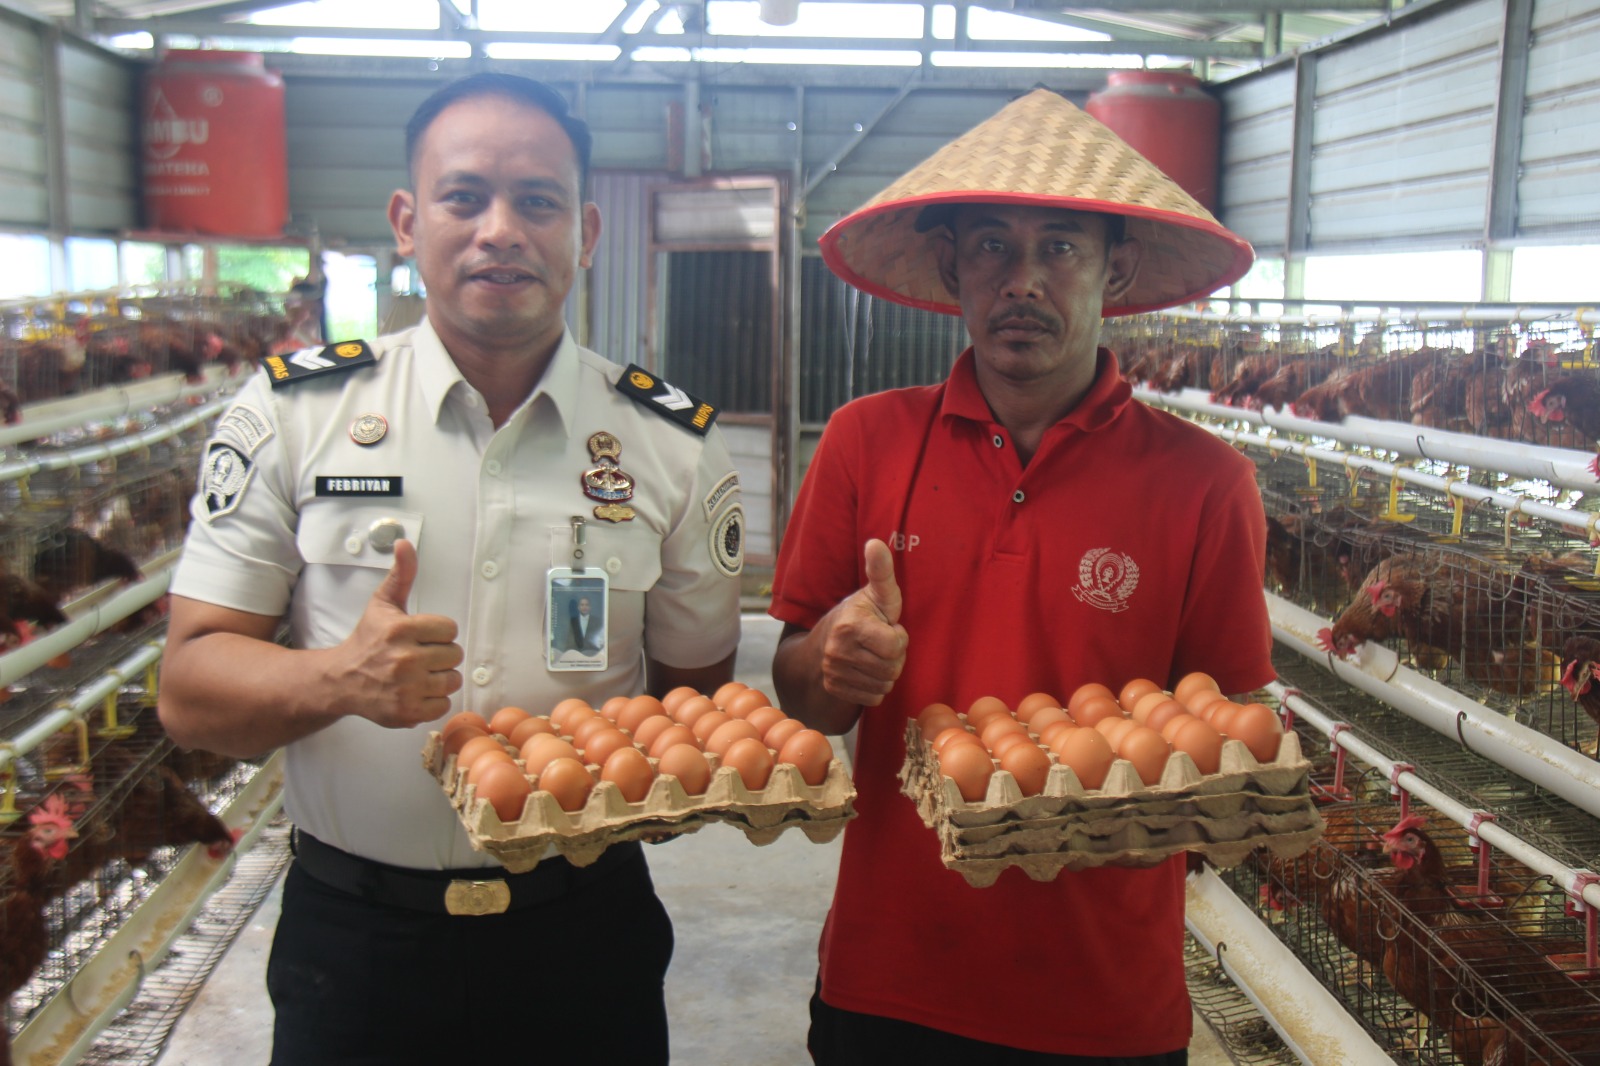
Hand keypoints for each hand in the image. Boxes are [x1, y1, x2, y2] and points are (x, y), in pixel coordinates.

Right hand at [336, 539, 463, 728]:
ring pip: (452, 680)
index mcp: (402, 629)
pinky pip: (443, 704)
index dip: (439, 632)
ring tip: (419, 674)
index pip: (450, 629)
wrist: (341, 680)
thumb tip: (405, 542)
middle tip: (420, 656)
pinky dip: (433, 701)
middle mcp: (404, 659)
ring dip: (440, 678)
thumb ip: (401, 574)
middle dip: (440, 655)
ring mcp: (406, 688)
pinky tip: (416, 691)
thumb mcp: (382, 604)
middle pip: (454, 655)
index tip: (422, 636)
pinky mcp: (407, 712)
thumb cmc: (367, 641)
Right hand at [814, 538, 908, 706]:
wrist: (823, 640)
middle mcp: (837, 651)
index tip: (887, 627)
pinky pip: (874, 698)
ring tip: (873, 655)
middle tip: (880, 642)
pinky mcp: (835, 689)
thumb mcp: (875, 592)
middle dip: (894, 656)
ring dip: (886, 672)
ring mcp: (833, 673)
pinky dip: (875, 687)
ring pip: (885, 685)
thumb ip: (881, 571)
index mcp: (850, 626)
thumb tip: (876, 542)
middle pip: (892, 668)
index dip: (898, 637)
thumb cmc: (861, 613)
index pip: (895, 646)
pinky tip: (866, 670)